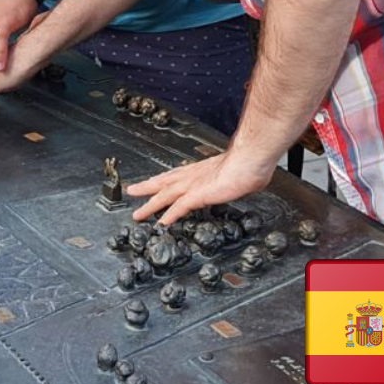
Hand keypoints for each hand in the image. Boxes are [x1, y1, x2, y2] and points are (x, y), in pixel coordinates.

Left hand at [125, 148, 277, 226]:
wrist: (251, 159)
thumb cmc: (248, 163)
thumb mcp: (235, 173)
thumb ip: (230, 179)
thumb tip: (239, 181)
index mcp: (200, 170)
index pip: (175, 175)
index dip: (162, 180)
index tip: (152, 182)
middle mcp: (192, 176)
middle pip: (163, 183)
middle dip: (147, 188)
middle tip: (132, 191)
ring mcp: (194, 185)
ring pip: (165, 196)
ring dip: (150, 206)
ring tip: (138, 215)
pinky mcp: (199, 194)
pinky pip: (179, 207)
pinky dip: (169, 215)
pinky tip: (160, 223)